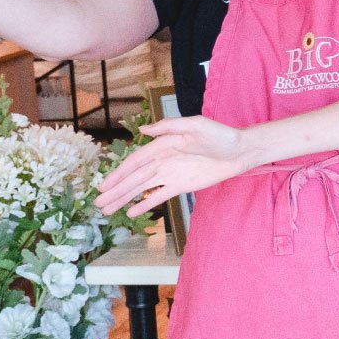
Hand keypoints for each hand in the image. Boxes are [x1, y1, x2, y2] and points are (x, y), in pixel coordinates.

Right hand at [97, 116, 254, 217]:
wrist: (241, 151)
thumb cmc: (220, 134)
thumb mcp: (196, 125)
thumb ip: (170, 126)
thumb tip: (144, 130)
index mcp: (162, 145)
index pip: (135, 162)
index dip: (118, 174)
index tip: (104, 186)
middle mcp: (162, 161)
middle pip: (134, 178)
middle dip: (116, 190)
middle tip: (98, 203)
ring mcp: (170, 174)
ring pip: (142, 189)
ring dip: (124, 199)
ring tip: (107, 210)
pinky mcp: (181, 186)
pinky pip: (159, 197)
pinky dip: (145, 205)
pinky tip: (131, 213)